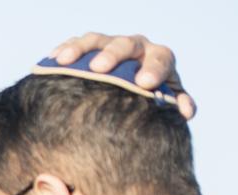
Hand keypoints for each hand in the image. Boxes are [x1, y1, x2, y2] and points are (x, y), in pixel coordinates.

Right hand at [50, 32, 194, 118]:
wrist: (129, 88)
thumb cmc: (150, 98)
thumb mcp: (166, 100)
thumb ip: (177, 103)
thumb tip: (187, 111)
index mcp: (158, 58)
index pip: (160, 58)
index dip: (153, 69)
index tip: (144, 84)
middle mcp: (135, 46)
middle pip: (125, 44)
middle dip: (112, 54)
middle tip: (99, 68)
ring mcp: (109, 44)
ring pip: (95, 39)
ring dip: (78, 49)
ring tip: (63, 61)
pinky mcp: (87, 48)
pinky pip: (74, 44)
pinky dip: (63, 50)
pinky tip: (51, 60)